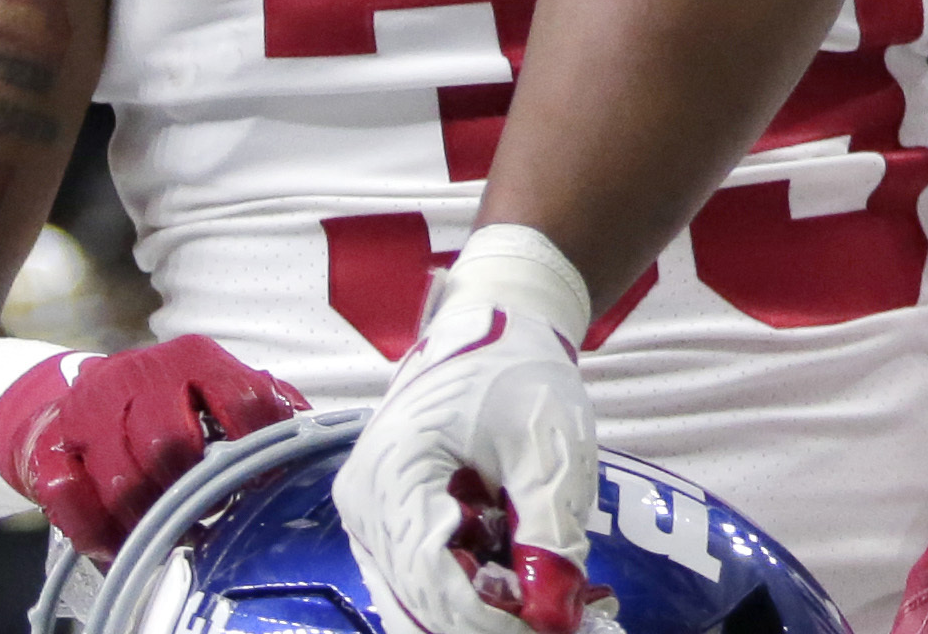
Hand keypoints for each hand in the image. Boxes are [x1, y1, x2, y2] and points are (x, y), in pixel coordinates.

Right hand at [0, 339, 308, 562]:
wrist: (77, 392)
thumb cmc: (166, 398)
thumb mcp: (216, 384)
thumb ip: (264, 402)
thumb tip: (313, 433)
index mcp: (194, 357)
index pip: (241, 399)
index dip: (259, 444)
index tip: (266, 481)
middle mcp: (139, 375)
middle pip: (172, 446)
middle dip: (192, 492)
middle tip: (207, 515)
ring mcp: (89, 411)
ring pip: (123, 481)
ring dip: (149, 521)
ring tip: (169, 534)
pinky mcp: (51, 447)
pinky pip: (68, 500)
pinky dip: (97, 532)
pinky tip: (119, 545)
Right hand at [336, 231, 601, 633]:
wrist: (494, 324)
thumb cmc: (520, 372)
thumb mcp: (549, 447)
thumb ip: (549, 531)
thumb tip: (555, 614)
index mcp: (393, 473)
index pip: (430, 578)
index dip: (489, 618)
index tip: (553, 625)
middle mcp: (364, 504)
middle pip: (419, 597)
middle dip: (490, 616)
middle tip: (564, 613)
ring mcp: (369, 515)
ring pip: (421, 595)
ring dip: (484, 604)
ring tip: (555, 591)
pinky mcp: (388, 520)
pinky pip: (424, 573)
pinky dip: (474, 583)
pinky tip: (525, 570)